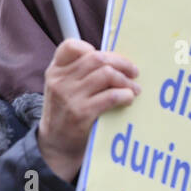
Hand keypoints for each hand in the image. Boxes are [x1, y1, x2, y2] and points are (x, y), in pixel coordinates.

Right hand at [37, 39, 139, 181]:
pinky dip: (125, 95)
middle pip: (97, 59)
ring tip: (134, 89)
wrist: (55, 144)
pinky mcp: (81, 113)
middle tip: (134, 72)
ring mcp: (69, 97)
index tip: (109, 59)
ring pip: (106, 74)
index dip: (93, 48)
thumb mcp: (64, 87)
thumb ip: (81, 73)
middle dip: (121, 63)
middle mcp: (60, 80)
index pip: (70, 46)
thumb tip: (118, 61)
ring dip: (126, 81)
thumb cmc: (67, 111)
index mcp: (56, 70)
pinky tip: (129, 98)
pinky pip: (110, 96)